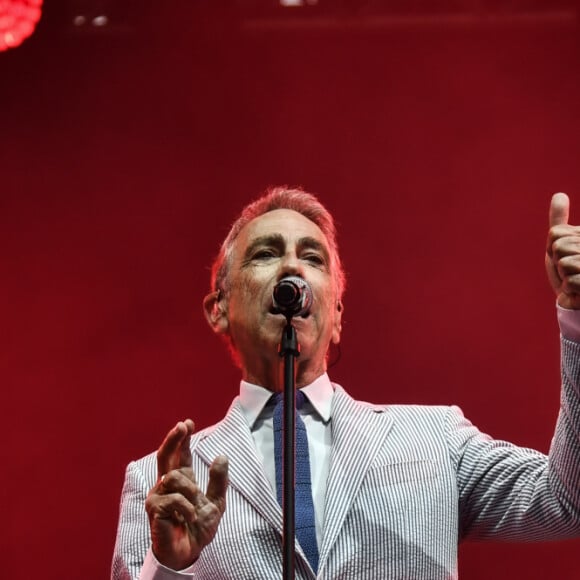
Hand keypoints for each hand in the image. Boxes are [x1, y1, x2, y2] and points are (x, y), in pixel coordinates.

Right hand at [144, 419, 228, 569]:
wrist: (189, 552)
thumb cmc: (199, 528)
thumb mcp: (216, 502)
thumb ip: (219, 480)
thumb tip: (221, 456)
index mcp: (182, 480)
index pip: (179, 454)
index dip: (182, 438)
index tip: (187, 423)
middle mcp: (166, 484)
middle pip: (165, 455)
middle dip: (173, 438)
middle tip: (182, 426)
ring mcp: (158, 495)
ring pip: (173, 477)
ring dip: (189, 490)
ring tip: (194, 508)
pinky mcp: (154, 508)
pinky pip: (173, 498)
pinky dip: (186, 508)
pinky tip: (189, 518)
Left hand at [546, 192, 579, 308]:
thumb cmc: (571, 270)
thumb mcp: (562, 243)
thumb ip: (560, 221)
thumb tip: (559, 195)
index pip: (555, 234)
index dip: (552, 248)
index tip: (564, 256)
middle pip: (559, 247)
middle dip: (558, 263)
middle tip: (570, 271)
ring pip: (564, 263)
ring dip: (564, 276)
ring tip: (576, 280)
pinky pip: (570, 282)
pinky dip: (570, 290)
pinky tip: (579, 291)